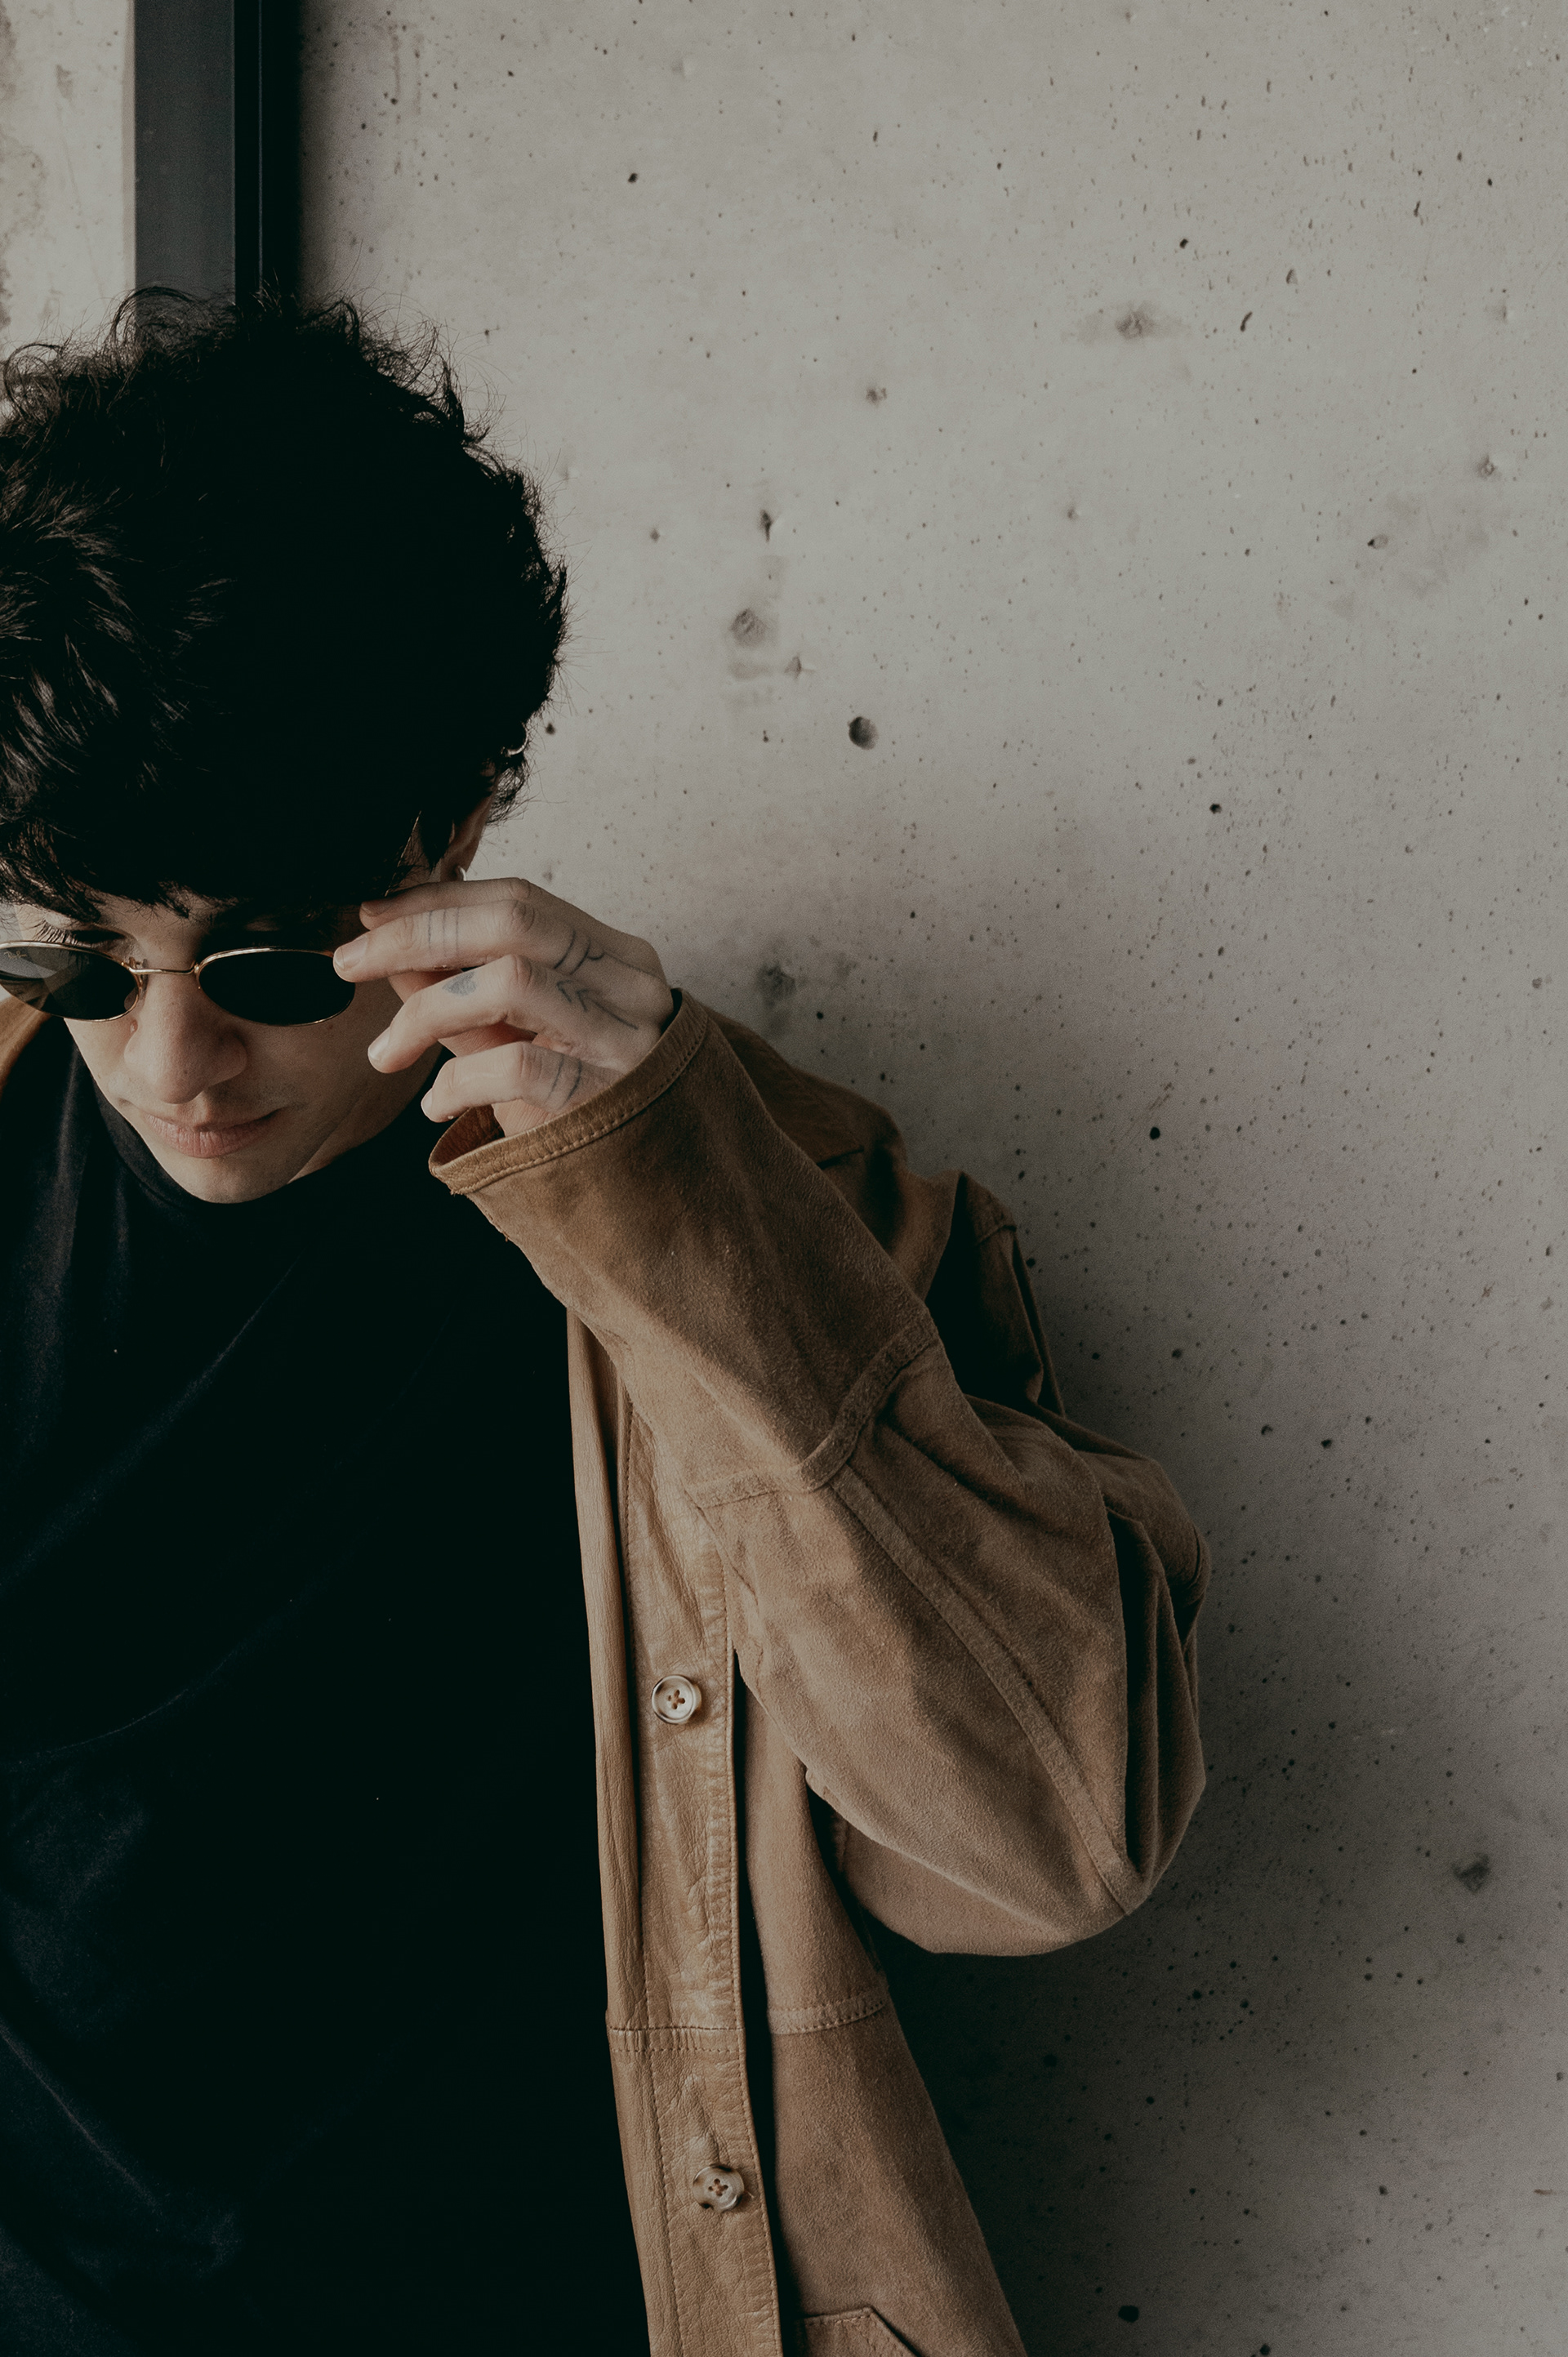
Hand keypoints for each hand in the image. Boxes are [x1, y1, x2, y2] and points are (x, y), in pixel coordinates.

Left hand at [333, 876, 674, 1136]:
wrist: (654, 1200)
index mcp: (616, 955)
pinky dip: (459, 1082)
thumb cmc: (584, 1112)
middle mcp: (630, 986)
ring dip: (427, 1010)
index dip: (437, 901)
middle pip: (514, 921)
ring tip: (387, 1053)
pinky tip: (436, 1105)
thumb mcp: (520, 1040)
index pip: (520, 898)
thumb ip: (464, 993)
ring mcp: (627, 1041)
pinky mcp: (610, 1099)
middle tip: (351, 961)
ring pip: (513, 981)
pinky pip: (520, 1067)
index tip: (370, 916)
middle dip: (417, 934)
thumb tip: (390, 946)